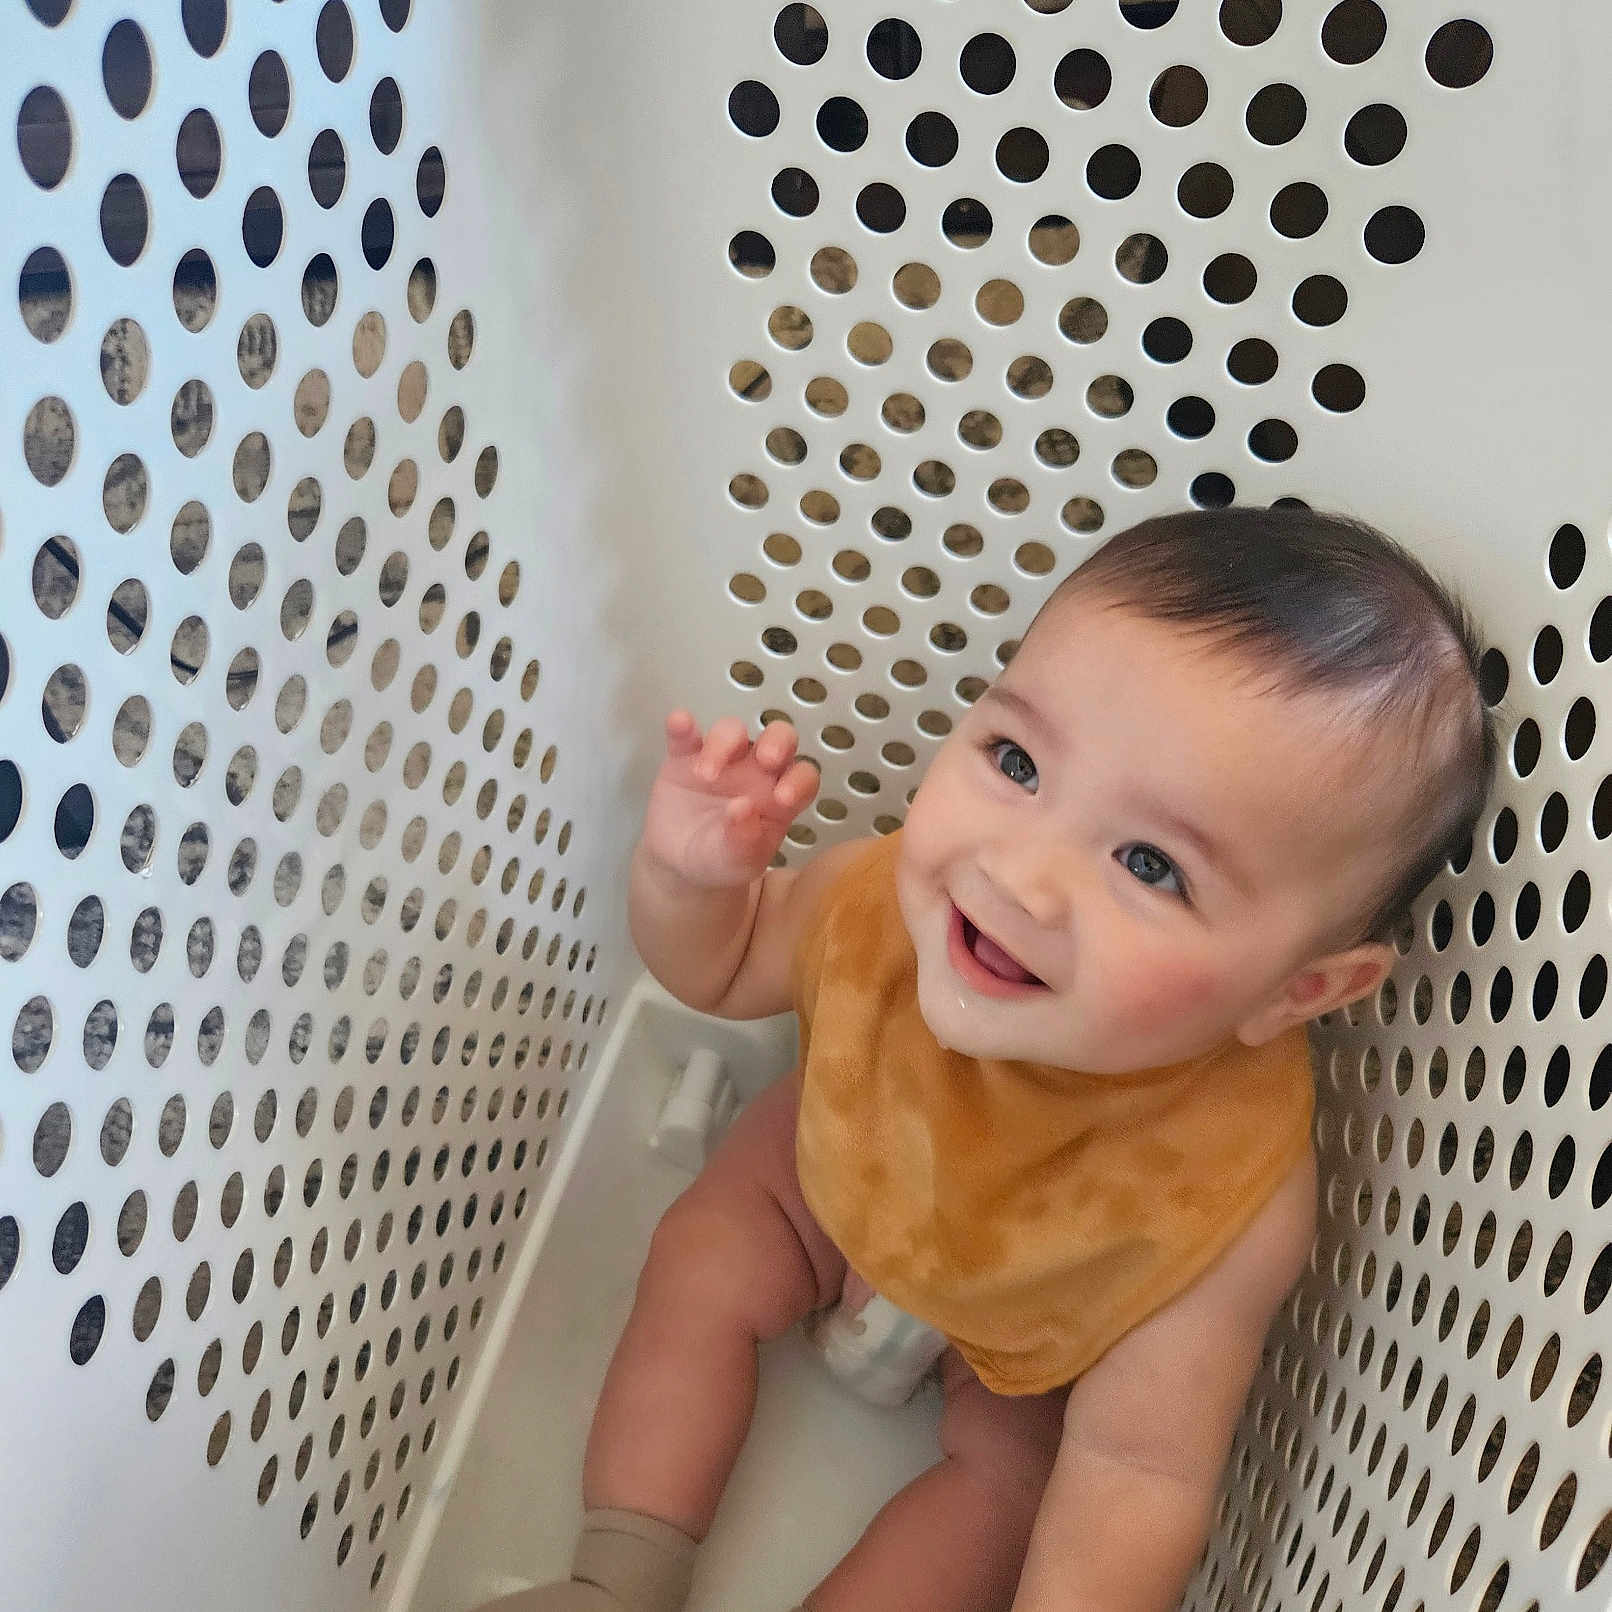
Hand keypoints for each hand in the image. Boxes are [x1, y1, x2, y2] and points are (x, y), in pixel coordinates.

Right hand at [640, 711, 819, 888]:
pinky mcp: (685, 757)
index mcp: (781, 796)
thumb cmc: (721, 860)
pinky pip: (685, 735)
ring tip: (705, 775)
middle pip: (778, 738)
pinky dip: (682, 726)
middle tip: (766, 759)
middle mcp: (757, 771)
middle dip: (777, 742)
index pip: (803, 777)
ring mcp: (722, 760)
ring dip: (722, 744)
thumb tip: (744, 809)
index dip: (799, 782)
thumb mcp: (739, 862)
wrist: (680, 866)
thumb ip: (745, 841)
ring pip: (731, 732)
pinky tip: (679, 724)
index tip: (783, 798)